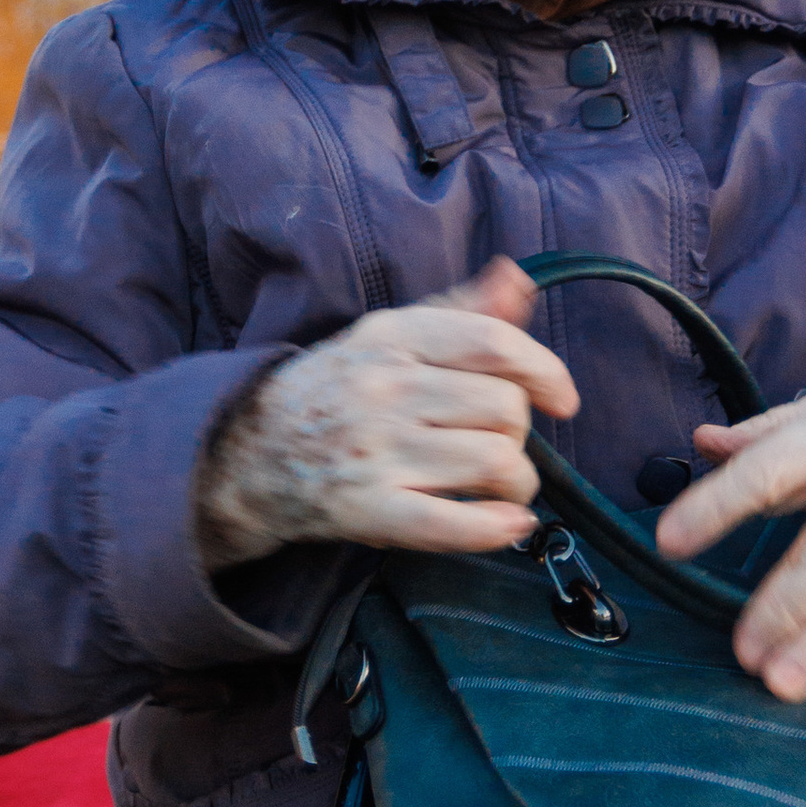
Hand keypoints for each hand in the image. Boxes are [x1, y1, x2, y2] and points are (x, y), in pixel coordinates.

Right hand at [200, 259, 577, 566]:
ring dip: (517, 482)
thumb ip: (459, 310)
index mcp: (393, 338)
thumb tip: (519, 278)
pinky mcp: (368, 509)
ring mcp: (376, 451)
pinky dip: (497, 528)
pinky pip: (454, 523)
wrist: (244, 455)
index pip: (494, 344)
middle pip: (504, 408)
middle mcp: (385, 389)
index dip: (545, 371)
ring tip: (501, 486)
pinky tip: (509, 525)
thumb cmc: (334, 393)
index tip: (561, 399)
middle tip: (500, 444)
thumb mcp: (389, 337)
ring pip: (494, 462)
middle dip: (520, 433)